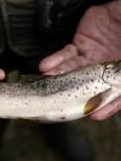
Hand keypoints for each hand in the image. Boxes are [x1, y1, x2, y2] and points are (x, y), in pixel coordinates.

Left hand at [39, 0, 120, 120]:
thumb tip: (118, 93)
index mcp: (117, 75)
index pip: (111, 94)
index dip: (104, 105)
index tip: (95, 115)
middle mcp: (101, 69)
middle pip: (84, 84)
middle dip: (71, 91)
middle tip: (58, 99)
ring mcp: (88, 57)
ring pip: (71, 69)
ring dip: (58, 75)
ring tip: (47, 80)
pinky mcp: (79, 45)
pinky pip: (66, 54)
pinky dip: (55, 60)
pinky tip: (45, 67)